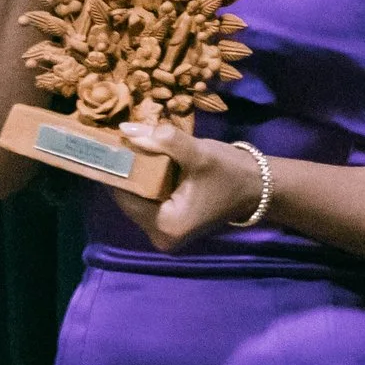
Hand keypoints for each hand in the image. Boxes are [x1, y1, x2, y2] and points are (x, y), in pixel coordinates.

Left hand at [108, 122, 266, 250]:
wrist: (260, 188)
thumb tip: (127, 129)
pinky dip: (147, 177)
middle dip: (125, 167)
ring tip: (128, 141)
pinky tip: (145, 154)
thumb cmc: (231, 173)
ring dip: (135, 170)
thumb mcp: (199, 153)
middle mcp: (159, 235)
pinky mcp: (170, 221)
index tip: (105, 140)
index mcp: (164, 226)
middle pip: (129, 195)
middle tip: (117, 136)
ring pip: (138, 194)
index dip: (115, 166)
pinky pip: (148, 196)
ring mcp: (164, 230)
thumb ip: (164, 140)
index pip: (125, 194)